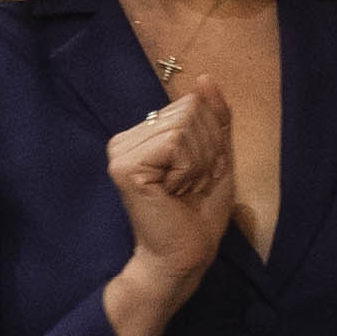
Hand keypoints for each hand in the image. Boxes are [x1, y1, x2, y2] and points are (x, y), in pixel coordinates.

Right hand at [103, 70, 236, 299]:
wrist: (184, 257)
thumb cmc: (199, 215)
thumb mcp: (216, 157)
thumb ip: (214, 118)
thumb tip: (206, 78)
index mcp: (143, 135)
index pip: (191, 104)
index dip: (209, 140)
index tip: (196, 175)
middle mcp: (125, 138)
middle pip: (188, 110)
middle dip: (204, 150)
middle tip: (189, 186)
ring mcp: (121, 150)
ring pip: (183, 126)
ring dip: (197, 163)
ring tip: (181, 190)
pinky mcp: (125, 165)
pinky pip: (175, 144)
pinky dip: (188, 169)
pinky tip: (173, 192)